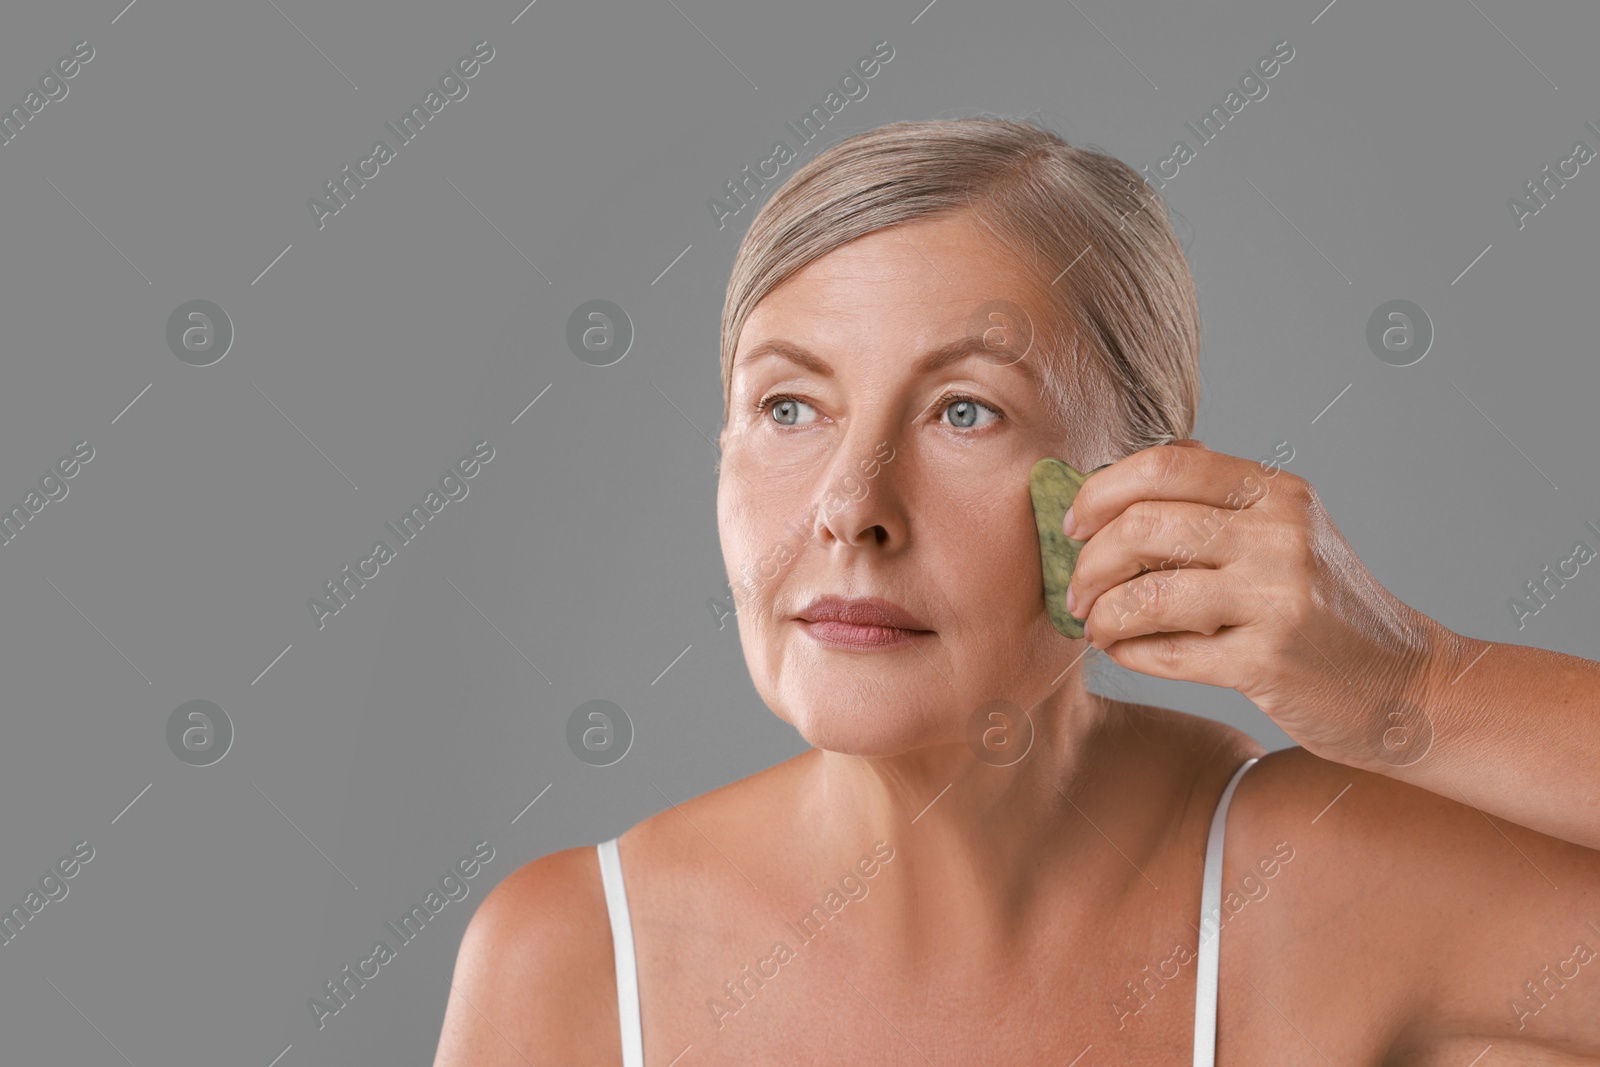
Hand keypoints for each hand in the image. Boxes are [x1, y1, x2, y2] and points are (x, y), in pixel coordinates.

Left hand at [1063, 439, 1444, 764]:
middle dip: (1090, 562)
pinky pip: (1168, 653)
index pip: (1164, 464)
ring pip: (1148, 593)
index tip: (1073, 525)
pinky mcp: (1269, 660)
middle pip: (1143, 527)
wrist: (1404, 683)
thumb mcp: (1286, 530)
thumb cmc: (1324, 606)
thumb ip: (1214, 500)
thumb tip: (1116, 479)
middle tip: (1075, 590)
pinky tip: (1123, 653)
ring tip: (1095, 627)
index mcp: (1276, 491)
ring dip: (1103, 614)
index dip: (1100, 491)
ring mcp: (1277, 597)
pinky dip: (1131, 653)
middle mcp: (1280, 534)